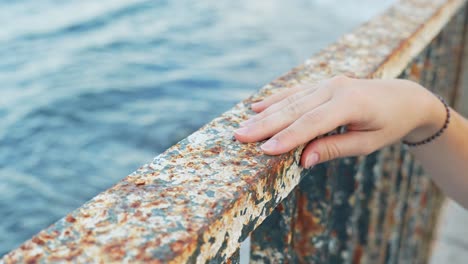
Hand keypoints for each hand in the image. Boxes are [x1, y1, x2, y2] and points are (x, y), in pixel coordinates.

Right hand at [234, 76, 445, 167]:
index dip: (286, 137)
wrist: (403, 98)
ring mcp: (327, 83)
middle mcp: (334, 88)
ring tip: (242, 127)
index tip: (263, 150)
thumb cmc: (388, 125)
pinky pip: (294, 92)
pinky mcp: (322, 84)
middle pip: (294, 109)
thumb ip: (334, 148)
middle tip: (239, 137)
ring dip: (264, 115)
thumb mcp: (367, 143)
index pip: (311, 123)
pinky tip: (256, 106)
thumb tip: (303, 160)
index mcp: (350, 103)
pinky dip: (275, 100)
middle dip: (265, 125)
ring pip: (290, 100)